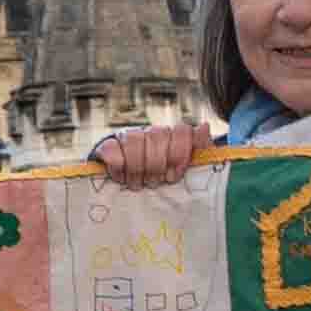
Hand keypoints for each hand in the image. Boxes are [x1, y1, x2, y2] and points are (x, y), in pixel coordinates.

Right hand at [82, 121, 202, 188]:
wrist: (124, 182)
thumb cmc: (158, 177)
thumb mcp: (182, 166)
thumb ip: (197, 148)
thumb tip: (205, 127)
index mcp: (170, 135)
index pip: (180, 131)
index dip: (180, 152)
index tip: (177, 173)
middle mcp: (148, 131)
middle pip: (157, 137)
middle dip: (158, 164)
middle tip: (157, 181)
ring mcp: (126, 136)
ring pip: (134, 142)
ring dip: (137, 168)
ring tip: (139, 183)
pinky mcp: (106, 145)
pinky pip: (111, 150)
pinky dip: (117, 166)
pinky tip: (121, 177)